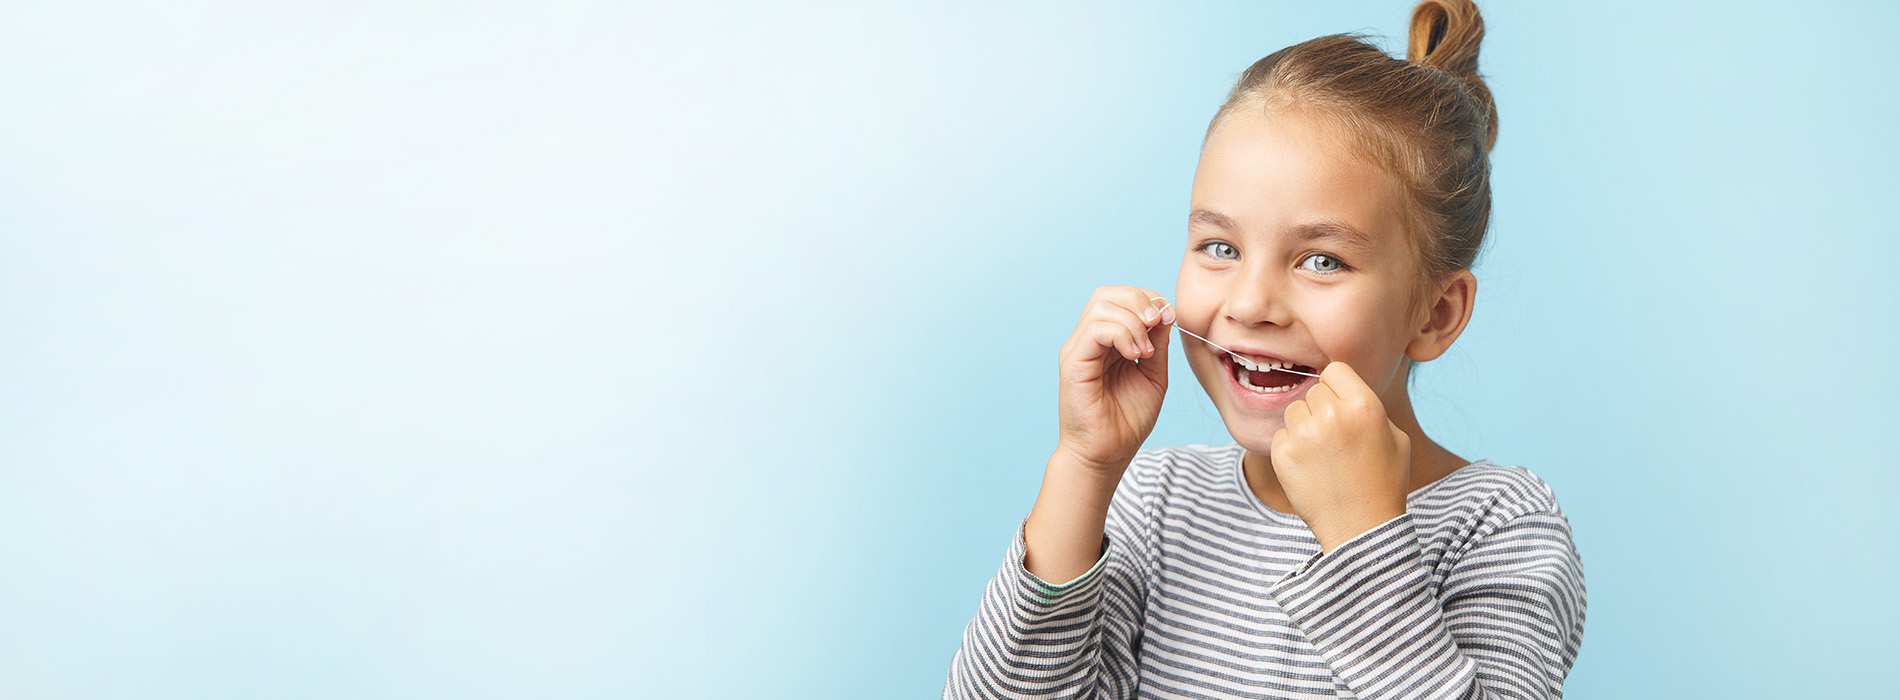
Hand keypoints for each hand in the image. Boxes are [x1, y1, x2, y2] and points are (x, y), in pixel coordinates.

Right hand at [1054, 285, 1173, 476]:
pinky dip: (1122, 334)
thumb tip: (1165, 312)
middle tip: (1158, 323)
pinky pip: (1096, 329)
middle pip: (1107, 294)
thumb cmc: (1126, 422)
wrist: (1106, 455)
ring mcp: (1078, 350)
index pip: (1121, 299)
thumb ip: (1157, 344)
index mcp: (1107, 341)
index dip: (1148, 300)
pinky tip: (1135, 355)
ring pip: (1101, 306)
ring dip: (1133, 321)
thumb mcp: (1153, 375)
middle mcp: (1088, 340)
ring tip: (1145, 351)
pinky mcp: (1072, 363)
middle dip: (1140, 300)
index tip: (1169, 319)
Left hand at [1270, 361, 1412, 553]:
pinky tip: (1310, 468)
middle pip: (1314, 391)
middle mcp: (1332, 414)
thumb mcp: (1396, 438)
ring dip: (1304, 427)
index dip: (1338, 387)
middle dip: (1322, 409)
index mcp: (1364, 405)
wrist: (1361, 528)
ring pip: (1294, 411)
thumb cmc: (1383, 482)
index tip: (1341, 406)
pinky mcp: (1283, 454)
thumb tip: (1343, 388)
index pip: (1335, 370)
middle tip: (1336, 440)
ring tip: (1323, 455)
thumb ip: (1368, 406)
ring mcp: (1304, 434)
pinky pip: (1280, 435)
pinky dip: (1291, 448)